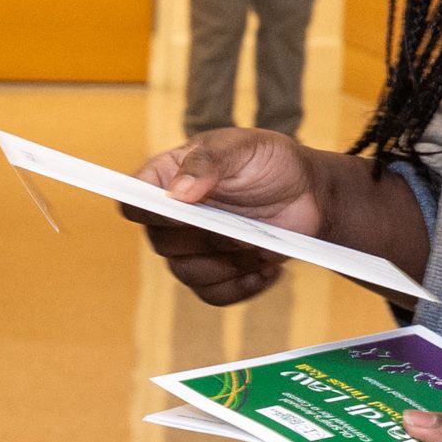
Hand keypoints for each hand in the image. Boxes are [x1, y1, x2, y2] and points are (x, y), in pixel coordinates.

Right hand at [125, 128, 322, 304]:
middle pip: (160, 244)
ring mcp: (193, 247)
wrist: (308, 193)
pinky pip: (213, 295)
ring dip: (228, 264)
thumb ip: (208, 161)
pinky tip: (266, 267)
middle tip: (241, 228)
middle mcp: (173, 216)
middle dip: (205, 238)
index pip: (133, 200)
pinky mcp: (216, 272)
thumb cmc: (270, 161)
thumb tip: (177, 192)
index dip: (147, 211)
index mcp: (167, 177)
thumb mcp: (241, 147)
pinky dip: (241, 286)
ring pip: (187, 274)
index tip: (179, 213)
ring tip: (260, 245)